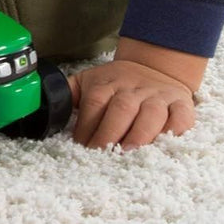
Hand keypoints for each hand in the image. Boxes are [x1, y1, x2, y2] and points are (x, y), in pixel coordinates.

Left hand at [68, 59, 195, 150]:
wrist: (155, 66)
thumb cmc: (117, 84)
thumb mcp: (90, 82)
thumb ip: (68, 95)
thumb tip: (42, 105)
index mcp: (108, 83)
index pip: (95, 102)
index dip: (87, 125)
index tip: (81, 148)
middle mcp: (134, 88)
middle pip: (121, 108)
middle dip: (110, 134)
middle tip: (103, 157)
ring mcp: (159, 96)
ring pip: (151, 113)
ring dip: (140, 135)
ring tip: (130, 154)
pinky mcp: (182, 105)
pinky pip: (182, 118)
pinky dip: (176, 130)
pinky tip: (167, 144)